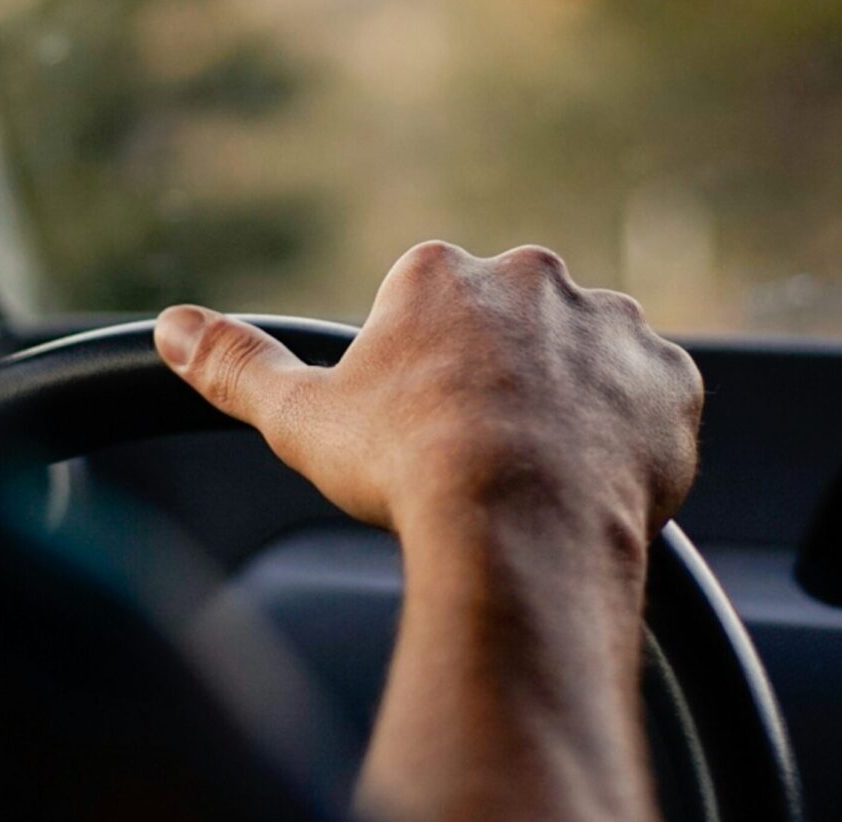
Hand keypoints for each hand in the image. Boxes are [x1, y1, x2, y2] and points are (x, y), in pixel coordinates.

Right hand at [154, 241, 702, 543]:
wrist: (519, 529)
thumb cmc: (405, 469)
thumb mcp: (301, 418)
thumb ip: (235, 365)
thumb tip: (170, 327)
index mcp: (444, 273)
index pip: (428, 307)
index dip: (420, 377)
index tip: (420, 430)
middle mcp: (535, 279)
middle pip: (510, 329)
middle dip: (498, 383)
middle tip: (478, 459)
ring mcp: (613, 325)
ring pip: (585, 362)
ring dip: (566, 406)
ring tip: (535, 481)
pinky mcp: (670, 380)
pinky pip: (652, 401)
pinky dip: (628, 436)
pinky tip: (592, 484)